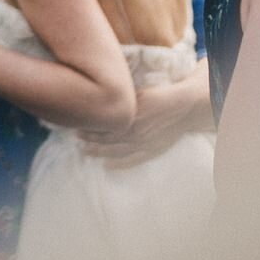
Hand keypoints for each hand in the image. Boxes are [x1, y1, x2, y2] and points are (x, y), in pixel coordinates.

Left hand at [79, 74, 210, 166]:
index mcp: (130, 114)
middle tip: (75, 137)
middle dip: (88, 138)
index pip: (103, 123)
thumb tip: (100, 96)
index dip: (88, 125)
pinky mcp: (152, 150)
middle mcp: (135, 130)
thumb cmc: (160, 96)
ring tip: (84, 151)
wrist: (184, 107)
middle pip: (106, 138)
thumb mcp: (139, 93)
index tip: (76, 123)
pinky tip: (107, 166)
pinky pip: (133, 160)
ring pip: (116, 151)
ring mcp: (143, 143)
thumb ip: (122, 99)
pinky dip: (119, 164)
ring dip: (98, 152)